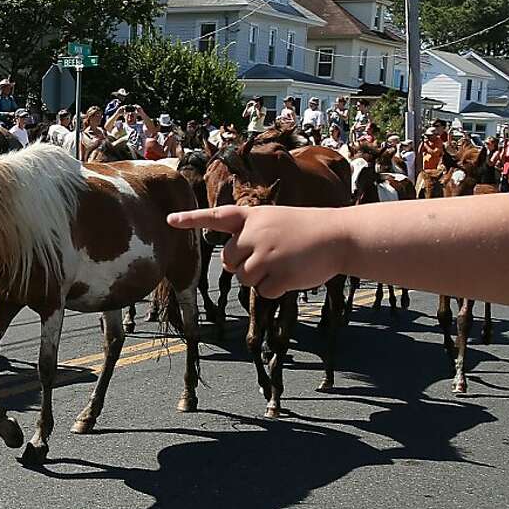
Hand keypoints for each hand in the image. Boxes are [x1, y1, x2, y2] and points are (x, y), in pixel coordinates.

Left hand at [167, 206, 346, 298]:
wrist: (338, 235)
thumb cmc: (305, 230)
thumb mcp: (273, 221)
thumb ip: (249, 236)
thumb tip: (234, 265)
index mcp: (252, 217)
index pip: (216, 217)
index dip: (192, 219)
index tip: (169, 220)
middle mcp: (254, 234)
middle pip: (229, 261)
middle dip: (245, 264)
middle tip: (272, 255)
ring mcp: (266, 254)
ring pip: (244, 279)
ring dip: (261, 278)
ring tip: (284, 262)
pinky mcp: (279, 274)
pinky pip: (263, 292)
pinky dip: (276, 289)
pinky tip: (292, 274)